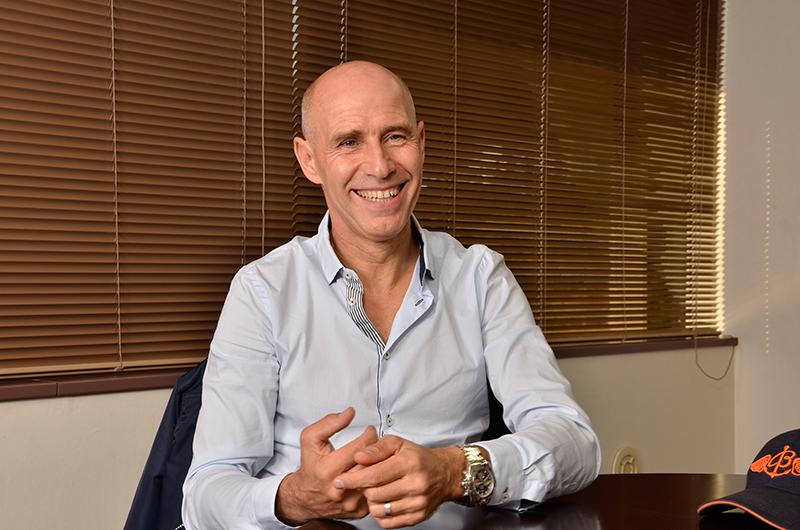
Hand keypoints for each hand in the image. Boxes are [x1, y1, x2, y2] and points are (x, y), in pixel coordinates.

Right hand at [275, 408, 378, 525]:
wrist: (305, 497)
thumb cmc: (310, 465)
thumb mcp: (310, 439)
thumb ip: (329, 423)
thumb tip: (349, 412)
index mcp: (328, 470)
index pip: (360, 448)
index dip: (369, 435)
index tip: (370, 431)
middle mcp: (339, 488)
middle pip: (369, 464)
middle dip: (376, 449)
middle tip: (375, 442)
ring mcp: (350, 502)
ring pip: (376, 479)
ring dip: (380, 465)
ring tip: (375, 456)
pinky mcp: (358, 511)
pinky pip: (376, 492)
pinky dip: (378, 481)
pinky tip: (373, 472)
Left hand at [332, 437, 464, 528]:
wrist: (444, 474)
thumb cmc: (417, 457)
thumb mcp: (397, 443)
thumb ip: (375, 448)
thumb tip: (358, 456)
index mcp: (409, 463)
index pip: (375, 475)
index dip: (353, 479)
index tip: (339, 480)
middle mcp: (416, 484)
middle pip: (375, 494)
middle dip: (362, 489)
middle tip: (363, 482)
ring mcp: (418, 503)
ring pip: (379, 510)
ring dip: (371, 501)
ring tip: (375, 490)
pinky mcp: (417, 517)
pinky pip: (388, 522)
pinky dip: (380, 513)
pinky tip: (383, 501)